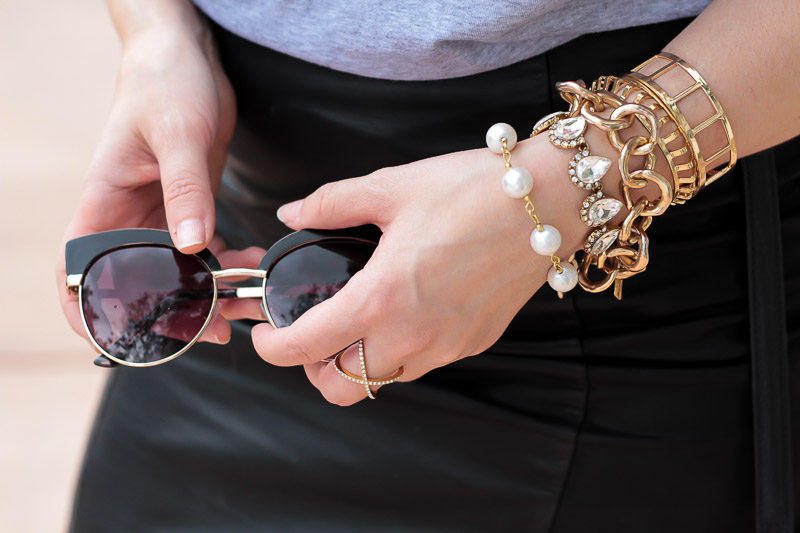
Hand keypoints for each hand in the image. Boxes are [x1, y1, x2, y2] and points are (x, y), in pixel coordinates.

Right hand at [56, 21, 235, 343]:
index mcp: (104, 201)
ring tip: (246, 303)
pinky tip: (254, 266)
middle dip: (173, 310)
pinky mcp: (190, 205)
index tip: (113, 342)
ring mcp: (160, 213)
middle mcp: (128, 215)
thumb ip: (186, 190)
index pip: (78, 267)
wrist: (187, 57)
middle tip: (217, 327)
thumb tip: (192, 246)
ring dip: (210, 292)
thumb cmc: (166, 84)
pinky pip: (206, 248)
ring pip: (178, 270)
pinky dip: (228, 263)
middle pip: (139, 280)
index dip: (84, 310)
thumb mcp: (177, 134)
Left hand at [251, 134, 603, 404]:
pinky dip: (397, 353)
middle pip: (340, 389)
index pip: (304, 348)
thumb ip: (331, 203)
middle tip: (310, 333)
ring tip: (356, 323)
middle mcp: (411, 335)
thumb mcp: (391, 186)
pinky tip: (404, 312)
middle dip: (312, 370)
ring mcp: (445, 346)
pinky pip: (420, 365)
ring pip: (381, 382)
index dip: (269, 348)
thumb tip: (292, 212)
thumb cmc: (471, 191)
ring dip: (356, 364)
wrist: (548, 203)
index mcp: (380, 298)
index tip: (263, 335)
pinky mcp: (472, 343)